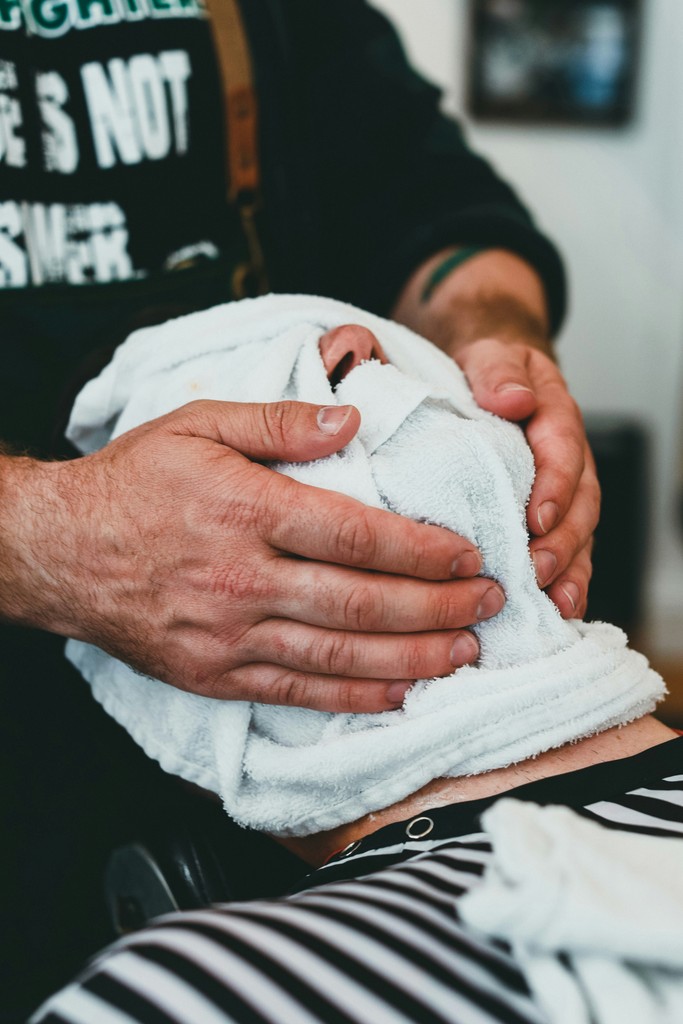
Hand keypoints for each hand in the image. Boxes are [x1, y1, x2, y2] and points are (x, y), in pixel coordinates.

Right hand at [7, 400, 506, 711]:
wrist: (60, 550)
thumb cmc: (135, 481)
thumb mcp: (198, 423)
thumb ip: (279, 421)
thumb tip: (352, 421)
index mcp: (244, 510)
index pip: (355, 535)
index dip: (421, 549)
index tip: (468, 554)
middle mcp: (240, 579)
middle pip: (360, 602)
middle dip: (437, 606)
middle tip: (490, 604)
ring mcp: (227, 636)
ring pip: (338, 657)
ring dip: (412, 657)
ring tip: (465, 651)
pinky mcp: (214, 675)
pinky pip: (296, 694)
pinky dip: (354, 698)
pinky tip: (400, 693)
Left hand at [455, 337, 598, 618]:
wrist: (493, 384)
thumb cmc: (489, 375)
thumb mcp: (489, 356)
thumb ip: (499, 373)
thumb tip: (513, 399)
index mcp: (555, 419)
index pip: (564, 453)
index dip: (555, 488)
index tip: (536, 519)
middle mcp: (568, 463)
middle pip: (580, 506)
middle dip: (564, 542)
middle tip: (540, 571)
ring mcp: (563, 496)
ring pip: (578, 537)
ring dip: (570, 572)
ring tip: (557, 604)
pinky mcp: (549, 521)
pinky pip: (566, 555)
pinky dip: (563, 584)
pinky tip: (552, 614)